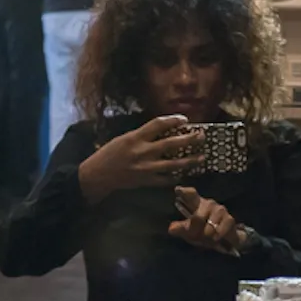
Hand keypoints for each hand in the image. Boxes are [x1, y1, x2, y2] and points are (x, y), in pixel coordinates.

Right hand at [76, 114, 204, 201]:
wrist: (98, 175)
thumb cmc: (109, 154)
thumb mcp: (123, 139)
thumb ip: (142, 136)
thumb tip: (162, 131)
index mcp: (135, 137)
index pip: (158, 124)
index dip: (173, 120)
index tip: (184, 119)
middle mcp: (143, 151)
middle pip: (171, 144)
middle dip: (189, 139)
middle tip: (202, 136)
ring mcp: (146, 168)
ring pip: (174, 164)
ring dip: (190, 161)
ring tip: (202, 157)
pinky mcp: (146, 181)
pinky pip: (166, 179)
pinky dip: (176, 177)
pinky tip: (184, 174)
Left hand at [169, 186, 244, 252]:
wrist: (225, 240)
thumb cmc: (204, 231)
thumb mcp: (189, 231)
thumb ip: (180, 229)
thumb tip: (171, 229)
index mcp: (196, 203)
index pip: (190, 194)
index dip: (184, 192)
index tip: (177, 189)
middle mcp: (208, 204)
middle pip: (197, 218)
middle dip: (194, 232)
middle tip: (195, 238)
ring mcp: (220, 210)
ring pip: (208, 227)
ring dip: (206, 237)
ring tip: (206, 239)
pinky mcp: (229, 219)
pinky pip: (219, 231)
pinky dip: (216, 238)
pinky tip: (215, 239)